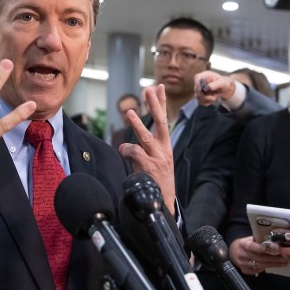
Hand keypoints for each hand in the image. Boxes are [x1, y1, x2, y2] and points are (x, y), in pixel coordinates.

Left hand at [119, 85, 176, 213]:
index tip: (159, 87)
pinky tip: (123, 153)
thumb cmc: (158, 182)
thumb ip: (145, 150)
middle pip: (161, 123)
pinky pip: (134, 153)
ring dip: (137, 124)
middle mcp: (164, 149)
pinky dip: (126, 151)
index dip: (161, 103)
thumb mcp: (156, 162)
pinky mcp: (150, 166)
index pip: (164, 120)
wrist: (164, 202)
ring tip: (129, 112)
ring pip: (146, 137)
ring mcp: (157, 157)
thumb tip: (127, 145)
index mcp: (166, 146)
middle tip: (149, 90)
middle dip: (155, 105)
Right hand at [193, 71, 235, 105]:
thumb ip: (216, 84)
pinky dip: (206, 102)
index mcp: (204, 75)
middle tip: (214, 98)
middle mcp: (199, 81)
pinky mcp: (199, 96)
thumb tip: (208, 87)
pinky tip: (211, 100)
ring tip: (214, 98)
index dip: (198, 84)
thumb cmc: (223, 83)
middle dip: (206, 96)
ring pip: (198, 97)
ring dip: (207, 100)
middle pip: (197, 90)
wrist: (224, 89)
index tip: (203, 90)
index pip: (197, 78)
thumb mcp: (222, 82)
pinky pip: (200, 101)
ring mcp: (198, 89)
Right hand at [229, 236, 287, 275]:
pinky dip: (267, 268)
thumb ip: (259, 240)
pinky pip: (258, 270)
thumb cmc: (244, 243)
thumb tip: (274, 239)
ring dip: (273, 264)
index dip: (264, 248)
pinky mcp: (245, 271)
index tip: (276, 248)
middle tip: (286, 257)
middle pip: (260, 258)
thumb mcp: (249, 239)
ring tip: (284, 262)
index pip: (253, 247)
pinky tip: (276, 265)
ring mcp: (243, 264)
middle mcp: (242, 255)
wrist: (233, 252)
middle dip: (274, 258)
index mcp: (243, 244)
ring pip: (260, 265)